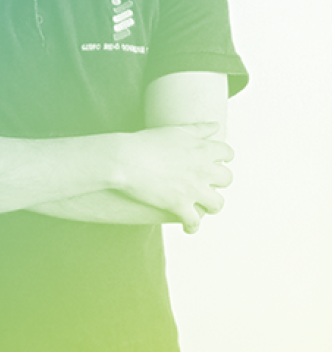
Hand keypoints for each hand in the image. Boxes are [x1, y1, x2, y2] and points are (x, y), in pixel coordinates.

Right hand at [113, 122, 233, 233]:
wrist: (124, 159)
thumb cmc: (146, 142)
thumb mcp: (176, 130)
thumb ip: (199, 129)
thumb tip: (217, 125)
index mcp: (202, 149)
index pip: (227, 153)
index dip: (223, 157)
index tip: (216, 160)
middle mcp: (202, 169)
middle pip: (226, 178)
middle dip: (219, 181)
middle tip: (208, 182)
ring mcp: (193, 189)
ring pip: (217, 203)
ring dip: (211, 205)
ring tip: (202, 205)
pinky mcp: (179, 206)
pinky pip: (194, 222)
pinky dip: (192, 226)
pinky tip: (187, 226)